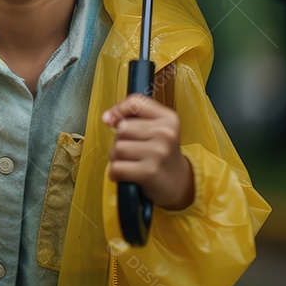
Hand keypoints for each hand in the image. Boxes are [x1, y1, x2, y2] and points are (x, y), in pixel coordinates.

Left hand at [102, 94, 193, 209]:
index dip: (118, 110)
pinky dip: (116, 174)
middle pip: (122, 127)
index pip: (135, 102)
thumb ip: (132, 116)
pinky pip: (116, 167)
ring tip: (132, 162)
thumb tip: (107, 118)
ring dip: (117, 158)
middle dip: (120, 140)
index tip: (113, 120)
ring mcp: (158, 153)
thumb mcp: (156, 128)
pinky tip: (127, 175)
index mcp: (169, 118)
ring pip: (117, 148)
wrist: (177, 182)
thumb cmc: (160, 153)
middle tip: (134, 150)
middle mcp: (166, 133)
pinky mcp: (149, 172)